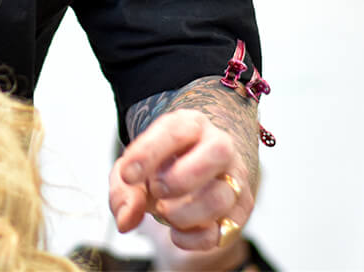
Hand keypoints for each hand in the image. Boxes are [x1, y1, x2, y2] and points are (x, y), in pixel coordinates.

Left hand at [108, 109, 252, 250]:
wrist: (192, 171)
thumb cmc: (161, 166)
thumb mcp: (135, 167)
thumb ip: (122, 189)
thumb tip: (126, 219)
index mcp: (190, 125)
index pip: (175, 131)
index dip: (148, 153)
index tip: (127, 174)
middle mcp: (219, 145)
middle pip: (217, 152)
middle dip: (180, 178)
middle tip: (156, 190)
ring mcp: (235, 178)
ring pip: (220, 197)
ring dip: (184, 212)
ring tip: (164, 210)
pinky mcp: (241, 210)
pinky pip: (224, 230)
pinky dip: (195, 238)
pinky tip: (176, 232)